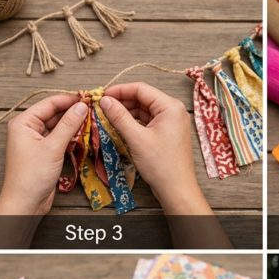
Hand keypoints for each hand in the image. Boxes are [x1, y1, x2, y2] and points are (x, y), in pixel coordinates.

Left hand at [0, 94, 83, 216]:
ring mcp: (35, 142)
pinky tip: (83, 136)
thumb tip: (82, 106)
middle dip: (72, 112)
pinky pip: (58, 139)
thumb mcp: (53, 147)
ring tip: (91, 121)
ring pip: (57, 127)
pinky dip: (70, 137)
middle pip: (53, 114)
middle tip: (93, 110)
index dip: (68, 99)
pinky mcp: (43, 153)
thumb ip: (68, 125)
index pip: (49, 104)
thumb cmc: (31, 176)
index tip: (87, 98)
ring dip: (73, 125)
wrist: (25, 203)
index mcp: (23, 122)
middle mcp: (27, 129)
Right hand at [100, 83, 231, 247]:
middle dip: (121, 102)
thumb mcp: (136, 139)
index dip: (119, 90)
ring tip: (107, 117)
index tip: (102, 95)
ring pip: (144, 111)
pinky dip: (133, 123)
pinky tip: (120, 127)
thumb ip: (119, 117)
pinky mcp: (167, 134)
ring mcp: (171, 122)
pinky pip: (147, 122)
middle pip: (142, 98)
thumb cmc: (161, 165)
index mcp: (170, 107)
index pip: (141, 89)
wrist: (176, 189)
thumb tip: (105, 101)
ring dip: (126, 113)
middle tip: (102, 107)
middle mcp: (173, 111)